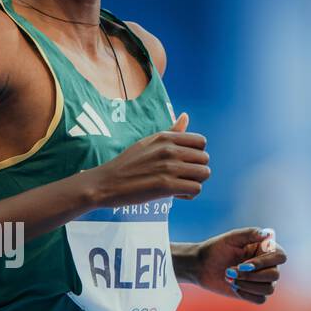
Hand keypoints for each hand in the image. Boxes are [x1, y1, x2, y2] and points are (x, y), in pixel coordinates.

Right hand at [91, 111, 210, 206]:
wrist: (105, 183)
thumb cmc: (126, 164)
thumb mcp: (148, 142)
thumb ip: (171, 132)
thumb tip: (185, 116)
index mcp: (165, 138)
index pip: (201, 141)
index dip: (196, 154)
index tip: (184, 163)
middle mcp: (169, 150)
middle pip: (205, 159)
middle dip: (197, 170)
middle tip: (182, 177)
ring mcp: (168, 168)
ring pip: (204, 174)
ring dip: (195, 182)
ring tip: (180, 186)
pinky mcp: (166, 186)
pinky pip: (196, 189)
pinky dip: (189, 194)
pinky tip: (177, 194)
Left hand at [191, 227, 286, 303]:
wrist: (201, 265)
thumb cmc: (217, 248)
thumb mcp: (232, 238)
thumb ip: (250, 233)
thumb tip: (268, 234)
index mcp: (265, 249)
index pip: (280, 256)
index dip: (265, 262)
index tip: (244, 264)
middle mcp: (267, 265)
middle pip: (275, 275)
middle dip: (251, 275)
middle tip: (230, 271)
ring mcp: (261, 280)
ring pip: (269, 289)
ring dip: (247, 285)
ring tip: (230, 278)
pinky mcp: (253, 293)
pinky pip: (260, 299)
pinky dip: (246, 294)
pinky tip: (234, 287)